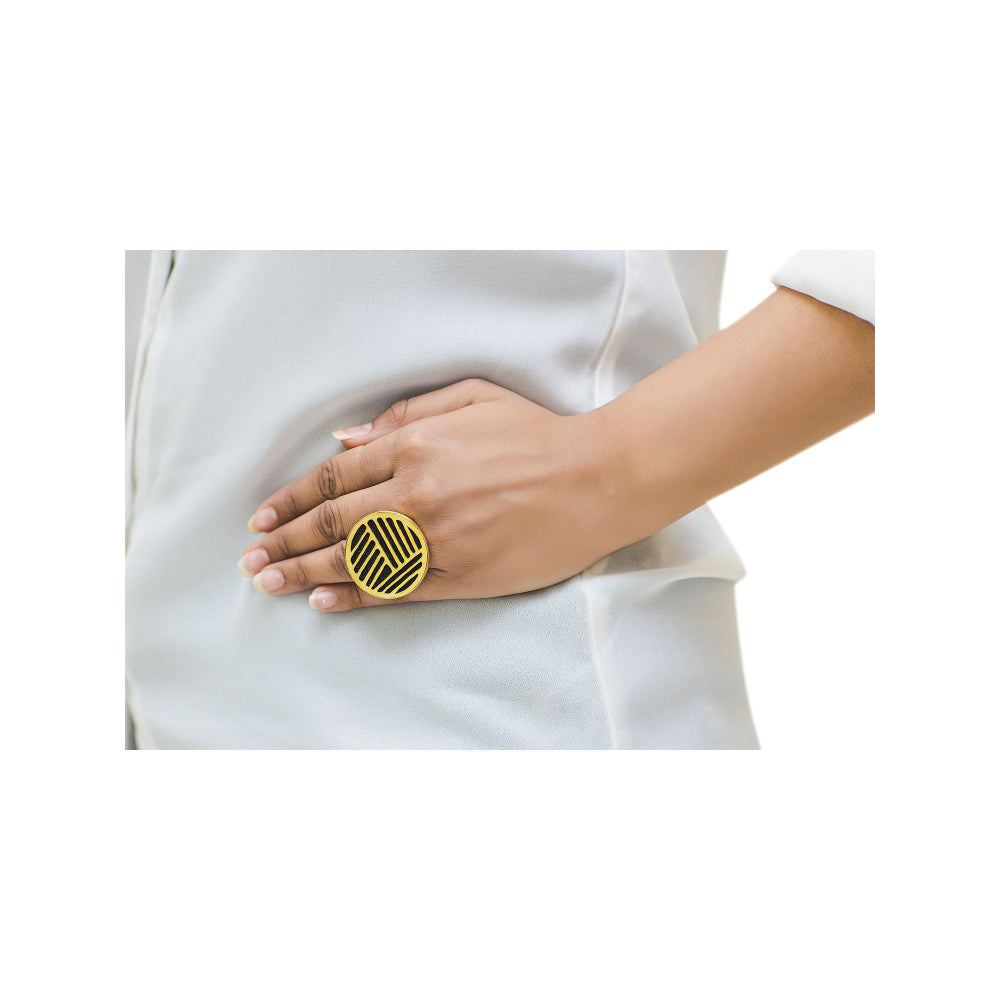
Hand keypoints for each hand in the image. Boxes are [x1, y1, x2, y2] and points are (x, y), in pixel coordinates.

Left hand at [238, 379, 625, 611]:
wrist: (597, 479)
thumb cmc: (536, 434)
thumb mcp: (472, 398)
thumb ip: (406, 416)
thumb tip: (347, 439)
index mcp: (415, 447)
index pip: (334, 477)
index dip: (292, 499)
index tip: (264, 516)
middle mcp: (416, 494)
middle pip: (332, 523)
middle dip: (284, 541)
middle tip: (250, 558)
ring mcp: (436, 538)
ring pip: (354, 560)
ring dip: (304, 572)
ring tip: (269, 582)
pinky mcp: (461, 574)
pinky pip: (396, 589)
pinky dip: (355, 595)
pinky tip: (324, 601)